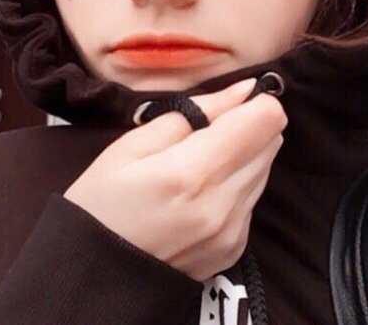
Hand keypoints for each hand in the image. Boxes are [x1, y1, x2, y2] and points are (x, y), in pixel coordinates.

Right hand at [63, 77, 286, 280]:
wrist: (95, 276)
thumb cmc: (102, 200)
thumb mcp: (132, 144)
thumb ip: (193, 113)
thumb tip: (242, 91)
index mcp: (194, 171)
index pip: (266, 120)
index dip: (253, 102)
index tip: (227, 105)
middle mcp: (223, 204)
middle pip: (272, 142)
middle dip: (246, 126)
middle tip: (204, 133)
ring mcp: (232, 232)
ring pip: (265, 169)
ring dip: (242, 155)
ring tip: (197, 164)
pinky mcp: (234, 249)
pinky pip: (252, 199)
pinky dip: (234, 185)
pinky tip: (199, 192)